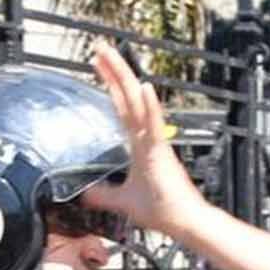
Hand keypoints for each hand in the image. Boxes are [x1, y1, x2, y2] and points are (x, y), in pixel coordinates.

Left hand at [84, 43, 208, 234]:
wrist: (183, 223)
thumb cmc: (162, 211)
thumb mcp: (123, 201)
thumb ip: (104, 195)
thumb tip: (85, 195)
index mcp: (141, 144)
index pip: (122, 107)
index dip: (110, 84)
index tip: (98, 64)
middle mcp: (148, 137)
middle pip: (127, 96)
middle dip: (112, 71)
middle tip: (98, 46)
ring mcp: (155, 143)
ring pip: (137, 102)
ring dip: (123, 77)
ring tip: (109, 54)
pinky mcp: (161, 154)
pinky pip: (155, 126)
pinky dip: (149, 106)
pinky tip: (144, 86)